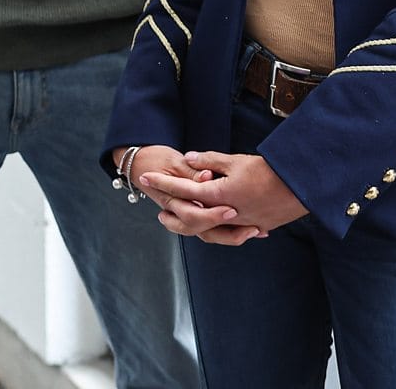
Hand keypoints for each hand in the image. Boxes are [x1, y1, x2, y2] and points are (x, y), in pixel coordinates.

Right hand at [119, 146, 258, 244]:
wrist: (141, 164)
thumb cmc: (156, 159)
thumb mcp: (173, 160)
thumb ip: (192, 170)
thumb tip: (208, 176)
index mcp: (170, 199)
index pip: (191, 213)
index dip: (212, 214)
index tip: (231, 210)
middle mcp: (178, 211)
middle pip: (201, 230)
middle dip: (226, 230)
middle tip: (248, 225)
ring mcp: (186, 214)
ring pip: (207, 234)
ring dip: (231, 236)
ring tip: (253, 231)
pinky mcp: (196, 213)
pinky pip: (213, 228)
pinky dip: (231, 231)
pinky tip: (253, 229)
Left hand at [143, 150, 307, 244]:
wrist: (302, 186)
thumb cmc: (269, 170)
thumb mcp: (237, 161)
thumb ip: (210, 161)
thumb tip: (189, 159)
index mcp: (220, 195)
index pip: (184, 190)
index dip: (163, 183)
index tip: (146, 178)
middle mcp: (227, 214)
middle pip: (191, 217)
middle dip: (171, 210)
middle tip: (157, 206)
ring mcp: (241, 224)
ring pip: (208, 231)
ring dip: (189, 225)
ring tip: (175, 218)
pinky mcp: (255, 227)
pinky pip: (229, 233)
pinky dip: (216, 230)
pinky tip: (210, 225)